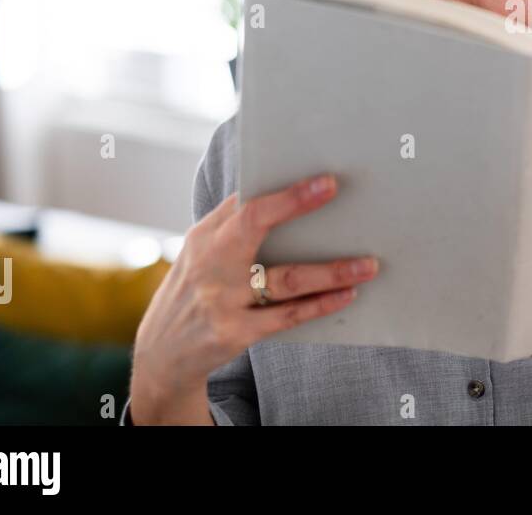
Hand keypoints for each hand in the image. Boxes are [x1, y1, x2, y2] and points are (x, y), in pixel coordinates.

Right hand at [129, 174, 378, 423]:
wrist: (163, 353)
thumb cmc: (198, 288)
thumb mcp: (203, 253)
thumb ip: (235, 225)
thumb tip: (291, 194)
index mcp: (205, 235)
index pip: (245, 202)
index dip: (284, 190)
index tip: (323, 179)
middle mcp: (209, 262)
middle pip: (253, 225)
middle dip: (294, 204)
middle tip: (335, 188)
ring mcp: (220, 298)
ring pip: (285, 278)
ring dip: (331, 271)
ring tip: (368, 265)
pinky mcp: (233, 332)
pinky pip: (287, 316)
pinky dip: (320, 305)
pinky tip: (346, 295)